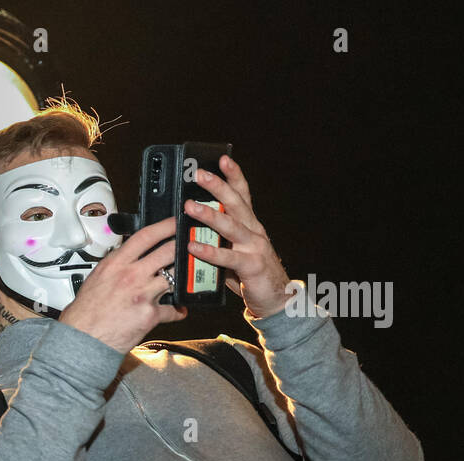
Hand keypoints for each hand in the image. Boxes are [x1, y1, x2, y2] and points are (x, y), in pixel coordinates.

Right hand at [59, 216, 186, 352]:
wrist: (83, 339)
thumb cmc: (85, 313)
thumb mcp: (97, 278)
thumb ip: (116, 266)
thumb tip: (128, 258)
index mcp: (116, 264)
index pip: (146, 236)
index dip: (166, 226)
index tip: (176, 222)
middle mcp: (130, 275)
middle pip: (167, 251)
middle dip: (183, 245)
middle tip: (191, 244)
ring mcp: (142, 294)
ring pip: (174, 277)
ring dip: (182, 277)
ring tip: (186, 276)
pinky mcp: (150, 314)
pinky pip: (173, 309)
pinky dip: (177, 310)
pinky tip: (178, 309)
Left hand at [184, 156, 292, 317]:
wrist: (276, 299)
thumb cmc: (249, 274)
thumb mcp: (232, 251)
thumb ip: (216, 240)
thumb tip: (188, 230)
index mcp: (250, 224)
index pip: (242, 194)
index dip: (234, 176)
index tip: (222, 159)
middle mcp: (254, 230)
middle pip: (236, 203)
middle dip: (217, 186)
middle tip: (198, 174)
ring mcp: (255, 247)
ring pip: (231, 226)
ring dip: (209, 215)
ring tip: (189, 207)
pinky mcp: (252, 266)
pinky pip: (228, 257)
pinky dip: (209, 251)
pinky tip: (193, 247)